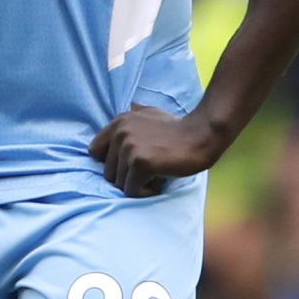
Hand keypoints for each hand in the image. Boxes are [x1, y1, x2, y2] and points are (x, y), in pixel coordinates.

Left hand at [88, 105, 226, 196]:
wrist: (203, 135)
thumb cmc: (178, 128)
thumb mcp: (151, 113)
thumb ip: (135, 114)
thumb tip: (129, 106)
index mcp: (119, 122)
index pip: (95, 152)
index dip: (112, 163)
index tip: (130, 164)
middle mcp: (120, 133)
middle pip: (108, 173)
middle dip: (127, 177)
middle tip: (150, 169)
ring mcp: (129, 148)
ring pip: (119, 184)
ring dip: (138, 184)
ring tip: (156, 173)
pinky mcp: (140, 163)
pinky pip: (131, 191)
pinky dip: (145, 192)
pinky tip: (158, 181)